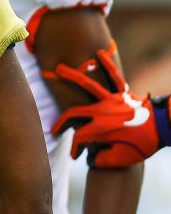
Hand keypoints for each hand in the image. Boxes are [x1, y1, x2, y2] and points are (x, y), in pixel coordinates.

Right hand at [47, 44, 162, 166]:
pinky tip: (99, 53)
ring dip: (72, 76)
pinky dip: (107, 64)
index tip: (75, 156)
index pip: (79, 138)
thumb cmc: (146, 144)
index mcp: (100, 129)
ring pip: (88, 86)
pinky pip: (114, 77)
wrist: (165, 127)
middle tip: (53, 129)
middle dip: (60, 121)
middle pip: (73, 113)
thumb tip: (90, 159)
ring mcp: (112, 100)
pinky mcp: (123, 93)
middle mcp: (101, 111)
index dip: (74, 148)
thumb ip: (104, 160)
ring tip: (58, 68)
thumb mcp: (124, 158)